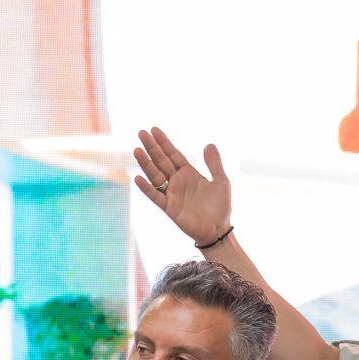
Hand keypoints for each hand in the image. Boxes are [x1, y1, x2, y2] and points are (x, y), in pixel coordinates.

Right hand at [133, 126, 231, 245]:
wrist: (218, 229)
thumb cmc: (220, 207)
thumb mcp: (221, 182)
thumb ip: (214, 164)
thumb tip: (209, 144)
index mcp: (189, 173)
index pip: (173, 154)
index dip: (164, 142)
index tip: (153, 129)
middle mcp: (177, 181)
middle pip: (161, 161)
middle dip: (152, 147)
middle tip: (141, 133)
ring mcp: (172, 194)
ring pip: (155, 175)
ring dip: (146, 164)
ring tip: (137, 150)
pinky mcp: (169, 208)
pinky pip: (155, 196)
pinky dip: (147, 188)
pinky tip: (138, 178)